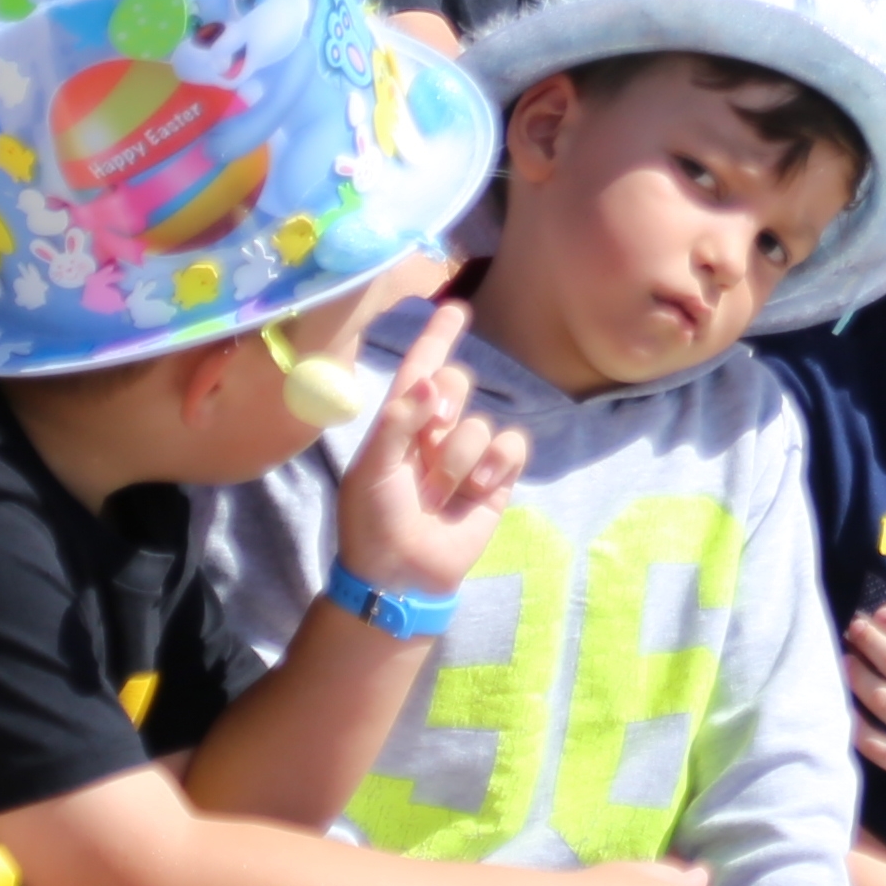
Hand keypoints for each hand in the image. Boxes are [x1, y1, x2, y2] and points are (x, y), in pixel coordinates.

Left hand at [332, 301, 525, 600]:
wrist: (403, 576)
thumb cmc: (374, 522)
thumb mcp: (372, 470)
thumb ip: (399, 420)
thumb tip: (434, 378)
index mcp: (400, 423)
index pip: (421, 368)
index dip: (437, 337)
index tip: (456, 308)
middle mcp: (435, 431)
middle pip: (459, 383)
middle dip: (447, 409)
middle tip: (428, 450)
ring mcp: (469, 455)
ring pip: (483, 422)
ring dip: (462, 459)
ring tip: (442, 494)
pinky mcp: (497, 479)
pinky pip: (513, 446)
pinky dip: (498, 464)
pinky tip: (478, 490)